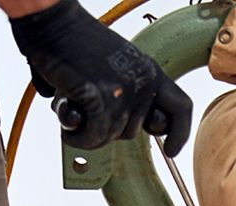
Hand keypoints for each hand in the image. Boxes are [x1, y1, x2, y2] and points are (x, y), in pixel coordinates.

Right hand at [9, 0, 192, 155]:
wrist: (54, 24)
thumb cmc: (77, 44)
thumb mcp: (117, 64)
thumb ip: (128, 92)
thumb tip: (123, 126)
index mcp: (150, 72)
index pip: (181, 109)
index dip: (179, 134)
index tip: (171, 150)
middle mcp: (143, 83)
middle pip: (132, 132)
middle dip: (106, 131)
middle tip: (86, 113)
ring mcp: (123, 93)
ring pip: (108, 138)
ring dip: (87, 132)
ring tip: (73, 108)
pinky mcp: (100, 99)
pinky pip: (92, 137)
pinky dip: (76, 135)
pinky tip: (68, 118)